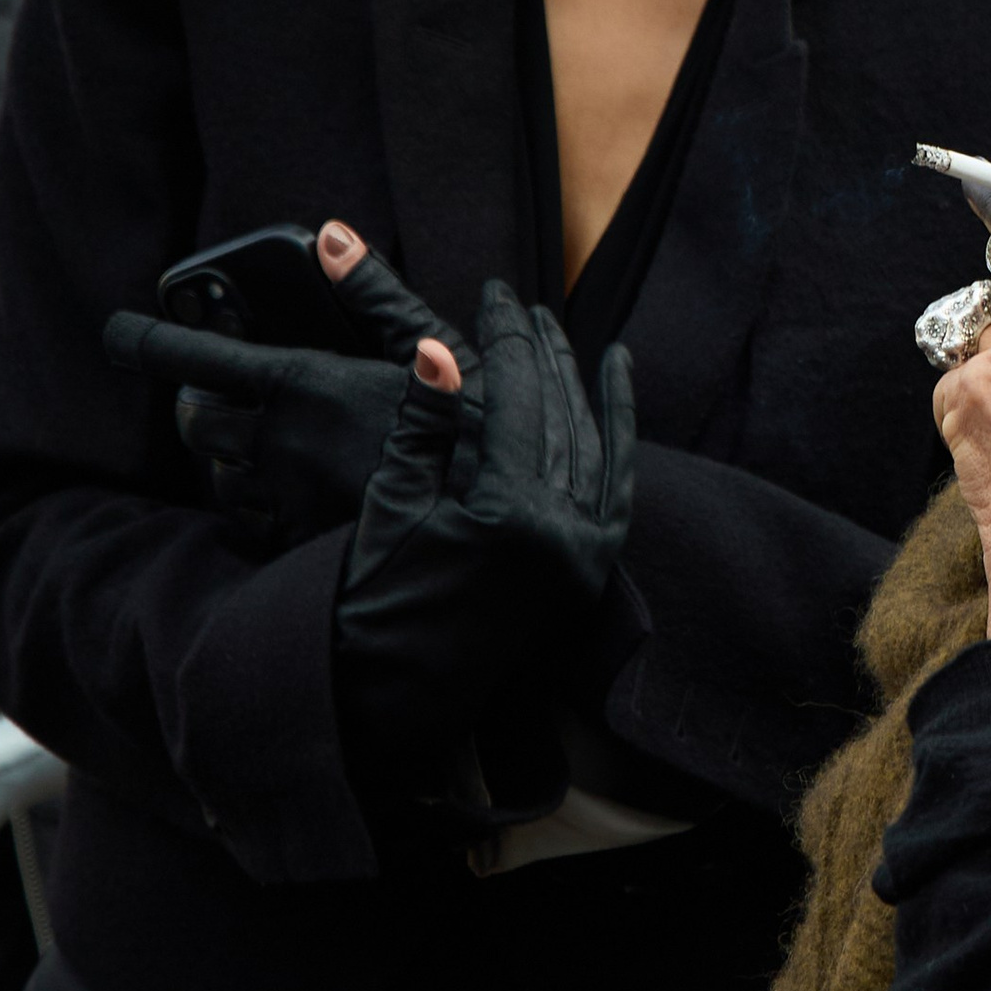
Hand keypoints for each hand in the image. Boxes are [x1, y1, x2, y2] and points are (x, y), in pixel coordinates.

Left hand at [105, 221, 471, 550]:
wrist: (499, 543)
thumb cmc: (478, 438)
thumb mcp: (437, 350)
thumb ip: (376, 293)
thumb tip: (333, 235)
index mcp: (310, 384)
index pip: (205, 355)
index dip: (155, 340)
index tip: (120, 333)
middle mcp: (284, 442)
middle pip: (198, 418)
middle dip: (199, 402)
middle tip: (218, 393)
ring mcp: (287, 497)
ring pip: (217, 475)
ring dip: (225, 456)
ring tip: (256, 443)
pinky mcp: (299, 543)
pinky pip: (247, 523)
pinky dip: (251, 503)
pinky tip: (282, 494)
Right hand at [333, 279, 635, 810]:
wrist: (392, 696)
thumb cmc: (372, 599)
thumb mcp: (390, 505)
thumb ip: (423, 426)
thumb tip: (439, 349)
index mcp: (510, 519)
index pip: (517, 401)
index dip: (506, 340)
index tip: (495, 294)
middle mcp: (562, 539)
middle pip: (561, 416)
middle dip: (542, 353)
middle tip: (523, 305)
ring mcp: (584, 560)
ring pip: (594, 447)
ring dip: (582, 386)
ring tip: (564, 335)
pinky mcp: (588, 575)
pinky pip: (615, 488)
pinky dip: (617, 438)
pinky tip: (614, 392)